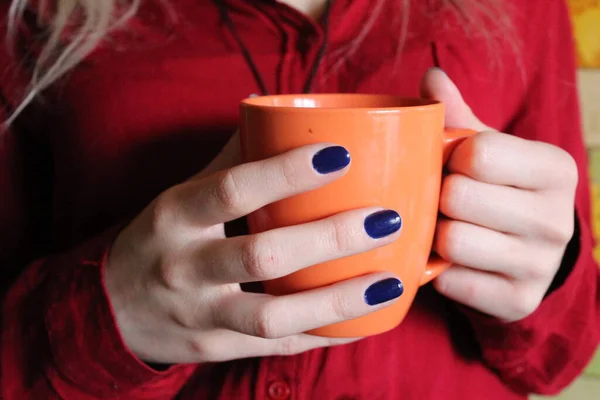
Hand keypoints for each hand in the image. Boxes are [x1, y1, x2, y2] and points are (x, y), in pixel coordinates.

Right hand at [105, 133, 403, 363]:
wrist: (114, 309)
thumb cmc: (161, 239)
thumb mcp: (181, 194)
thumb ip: (229, 159)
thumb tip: (278, 118)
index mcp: (176, 216)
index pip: (232, 189)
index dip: (286, 172)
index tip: (341, 155)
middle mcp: (183, 268)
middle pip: (261, 256)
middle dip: (328, 238)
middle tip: (385, 220)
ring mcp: (199, 316)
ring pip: (273, 316)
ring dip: (337, 301)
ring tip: (390, 281)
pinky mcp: (218, 349)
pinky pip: (279, 346)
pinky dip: (327, 334)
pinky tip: (367, 320)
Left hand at [421, 68, 577, 321]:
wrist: (528, 259)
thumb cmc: (498, 193)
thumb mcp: (489, 151)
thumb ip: (459, 116)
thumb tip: (430, 76)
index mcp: (554, 168)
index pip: (478, 153)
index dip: (451, 160)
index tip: (454, 167)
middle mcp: (556, 218)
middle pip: (458, 198)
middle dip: (439, 199)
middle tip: (444, 203)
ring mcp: (540, 265)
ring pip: (451, 241)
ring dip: (435, 236)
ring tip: (444, 230)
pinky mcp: (516, 302)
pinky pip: (450, 282)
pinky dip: (439, 273)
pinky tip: (450, 263)